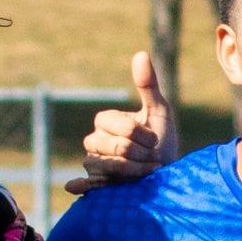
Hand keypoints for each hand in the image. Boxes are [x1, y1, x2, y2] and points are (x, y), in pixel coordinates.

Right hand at [71, 51, 170, 193]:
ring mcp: (93, 164)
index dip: (139, 133)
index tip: (154, 140)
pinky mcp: (97, 185)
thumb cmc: (162, 141)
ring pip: (103, 165)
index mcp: (106, 122)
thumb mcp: (159, 112)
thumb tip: (141, 53)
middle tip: (151, 158)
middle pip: (110, 145)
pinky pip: (84, 185)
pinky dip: (78, 186)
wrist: (168, 175)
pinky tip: (73, 187)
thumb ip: (148, 85)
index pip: (115, 124)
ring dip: (132, 171)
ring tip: (146, 172)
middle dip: (138, 153)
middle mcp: (94, 141)